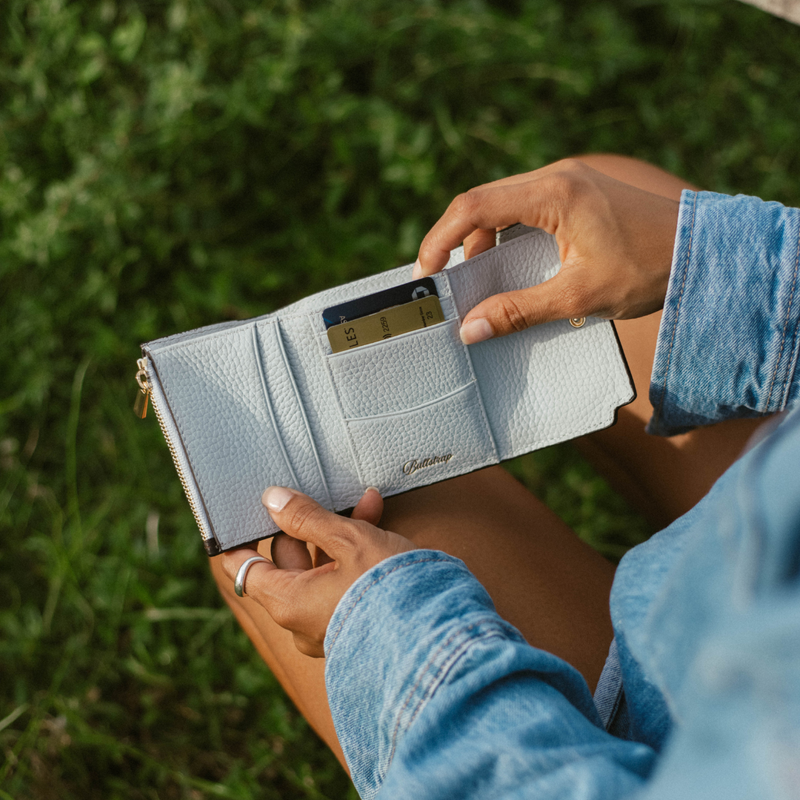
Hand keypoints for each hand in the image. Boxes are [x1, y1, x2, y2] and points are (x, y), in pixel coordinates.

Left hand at [220, 487, 415, 656]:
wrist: (443, 635)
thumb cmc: (391, 589)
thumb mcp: (349, 541)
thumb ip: (308, 518)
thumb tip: (273, 500)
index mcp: (289, 603)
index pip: (245, 569)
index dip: (241, 540)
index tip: (243, 516)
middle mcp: (302, 621)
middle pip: (288, 564)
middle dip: (309, 526)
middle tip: (321, 497)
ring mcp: (329, 626)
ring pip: (322, 569)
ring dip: (340, 535)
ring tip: (367, 504)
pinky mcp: (356, 625)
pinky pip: (343, 584)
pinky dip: (356, 557)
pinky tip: (378, 525)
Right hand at [413, 159, 679, 343]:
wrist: (704, 250)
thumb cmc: (649, 268)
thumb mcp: (580, 296)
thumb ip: (519, 310)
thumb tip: (470, 330)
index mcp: (554, 193)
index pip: (475, 207)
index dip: (440, 239)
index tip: (425, 273)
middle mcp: (556, 176)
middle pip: (483, 201)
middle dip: (457, 242)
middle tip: (444, 282)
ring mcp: (567, 179)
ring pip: (503, 203)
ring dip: (483, 240)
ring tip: (478, 281)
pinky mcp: (576, 190)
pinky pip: (525, 208)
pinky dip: (507, 236)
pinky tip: (510, 266)